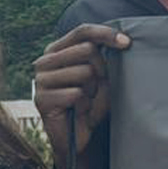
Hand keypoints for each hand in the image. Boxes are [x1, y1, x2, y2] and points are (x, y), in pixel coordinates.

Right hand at [32, 24, 128, 168]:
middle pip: (86, 50)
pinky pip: (76, 94)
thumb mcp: (100, 76)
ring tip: (86, 101)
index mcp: (57, 50)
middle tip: (96, 88)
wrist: (79, 137)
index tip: (127, 43)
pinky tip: (78, 111)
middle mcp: (44, 62)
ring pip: (84, 72)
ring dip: (92, 90)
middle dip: (101, 70)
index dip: (106, 34)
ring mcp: (40, 80)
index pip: (82, 31)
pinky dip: (84, 105)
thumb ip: (103, 57)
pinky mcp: (42, 100)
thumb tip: (122, 40)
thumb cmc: (90, 103)